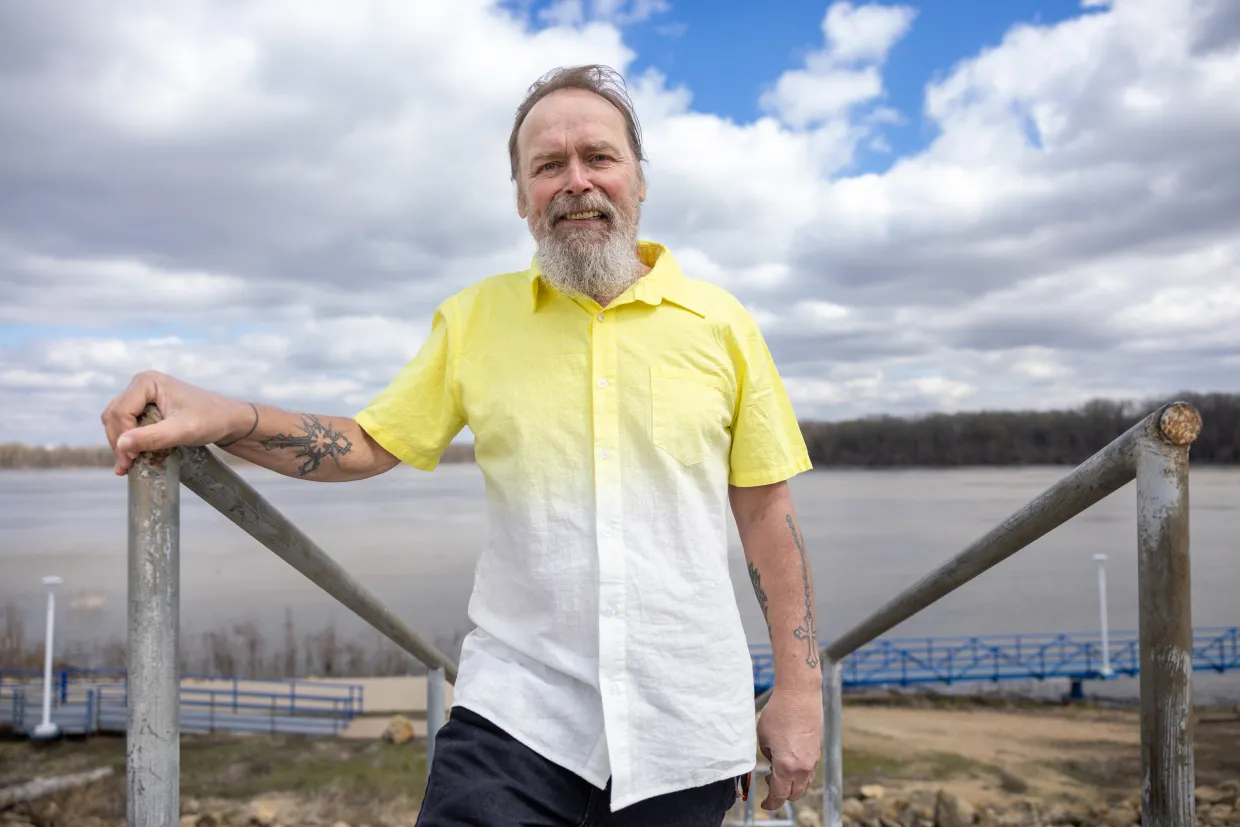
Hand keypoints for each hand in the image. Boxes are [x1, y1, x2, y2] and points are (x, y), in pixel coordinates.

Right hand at [101, 370, 251, 475]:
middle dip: (118, 442)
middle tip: (126, 467)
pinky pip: (128, 423)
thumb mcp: (182, 432)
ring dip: (120, 443)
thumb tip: (121, 444)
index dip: (121, 437)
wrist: (230, 420)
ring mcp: (143, 394)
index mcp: (147, 382)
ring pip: (117, 420)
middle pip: (115, 415)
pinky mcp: (147, 406)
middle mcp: (142, 384)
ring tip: (128, 465)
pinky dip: (128, 440)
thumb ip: (152, 437)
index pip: (120, 411)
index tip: (131, 459)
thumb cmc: (211, 420)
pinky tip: (131, 457)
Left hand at [756, 685, 822, 811]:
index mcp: (786, 766)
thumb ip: (768, 755)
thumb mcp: (763, 737)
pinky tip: (790, 762)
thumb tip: (773, 762)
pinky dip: (800, 774)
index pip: (780, 795)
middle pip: (794, 794)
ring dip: (792, 785)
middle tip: (769, 783)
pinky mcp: (817, 750)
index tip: (765, 805)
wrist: (799, 695)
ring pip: (804, 784)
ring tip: (778, 772)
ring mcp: (812, 759)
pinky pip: (810, 771)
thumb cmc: (778, 713)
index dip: (771, 803)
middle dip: (781, 794)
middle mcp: (803, 767)